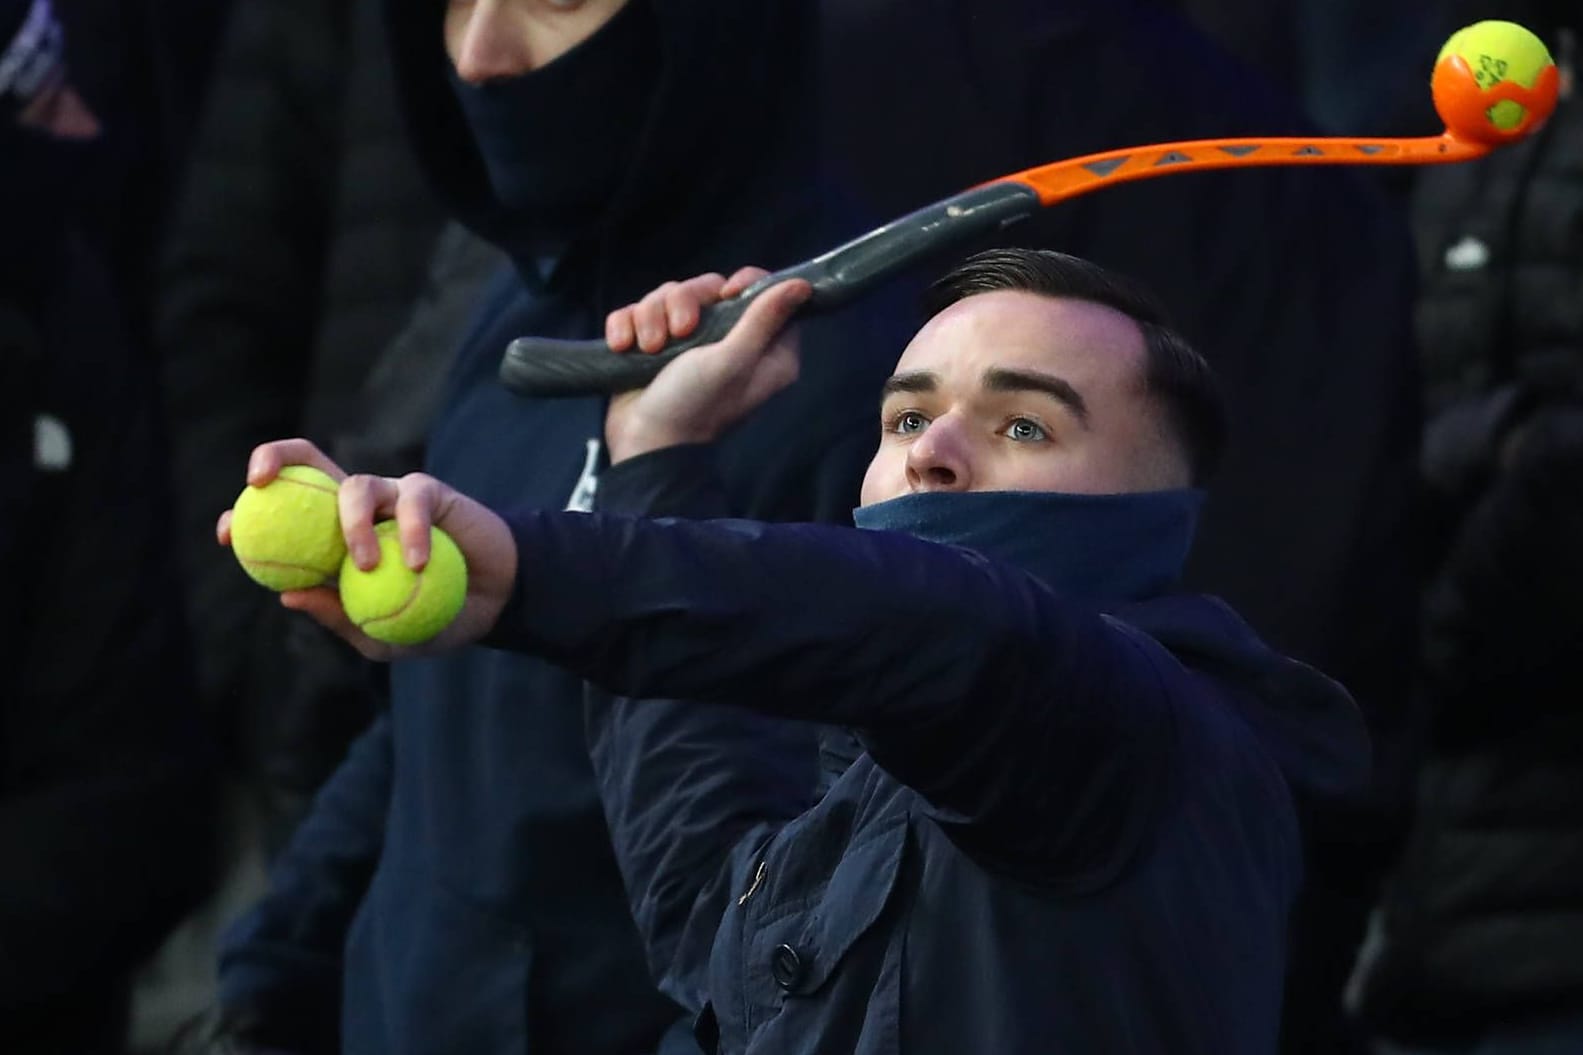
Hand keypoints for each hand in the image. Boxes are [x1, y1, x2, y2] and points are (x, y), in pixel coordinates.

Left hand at [217, 439, 518, 660]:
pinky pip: (411, 502)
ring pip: (354, 487)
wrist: (495, 606)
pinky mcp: (429, 493)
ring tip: (367, 567)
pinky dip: (411, 532)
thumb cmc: (432, 618)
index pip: (280, 516)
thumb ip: (338, 618)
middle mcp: (353, 509)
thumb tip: (287, 595)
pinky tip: (417, 563)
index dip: (244, 516)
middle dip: (274, 459)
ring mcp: (390, 497)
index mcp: (329, 541)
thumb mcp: (380, 636)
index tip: (225, 535)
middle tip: (258, 484)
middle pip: (306, 462)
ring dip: (352, 526)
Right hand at [603, 268, 811, 462]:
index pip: (764, 293)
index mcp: (763, 349)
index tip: (725, 295)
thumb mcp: (733, 360)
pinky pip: (637, 311)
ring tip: (648, 347)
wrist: (643, 443)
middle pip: (709, 288)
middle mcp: (729, 341)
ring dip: (651, 317)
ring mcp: (688, 342)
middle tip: (679, 332)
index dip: (745, 284)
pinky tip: (624, 344)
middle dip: (682, 303)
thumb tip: (803, 285)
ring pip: (669, 296)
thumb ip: (765, 319)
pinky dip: (626, 324)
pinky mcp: (653, 344)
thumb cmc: (694, 406)